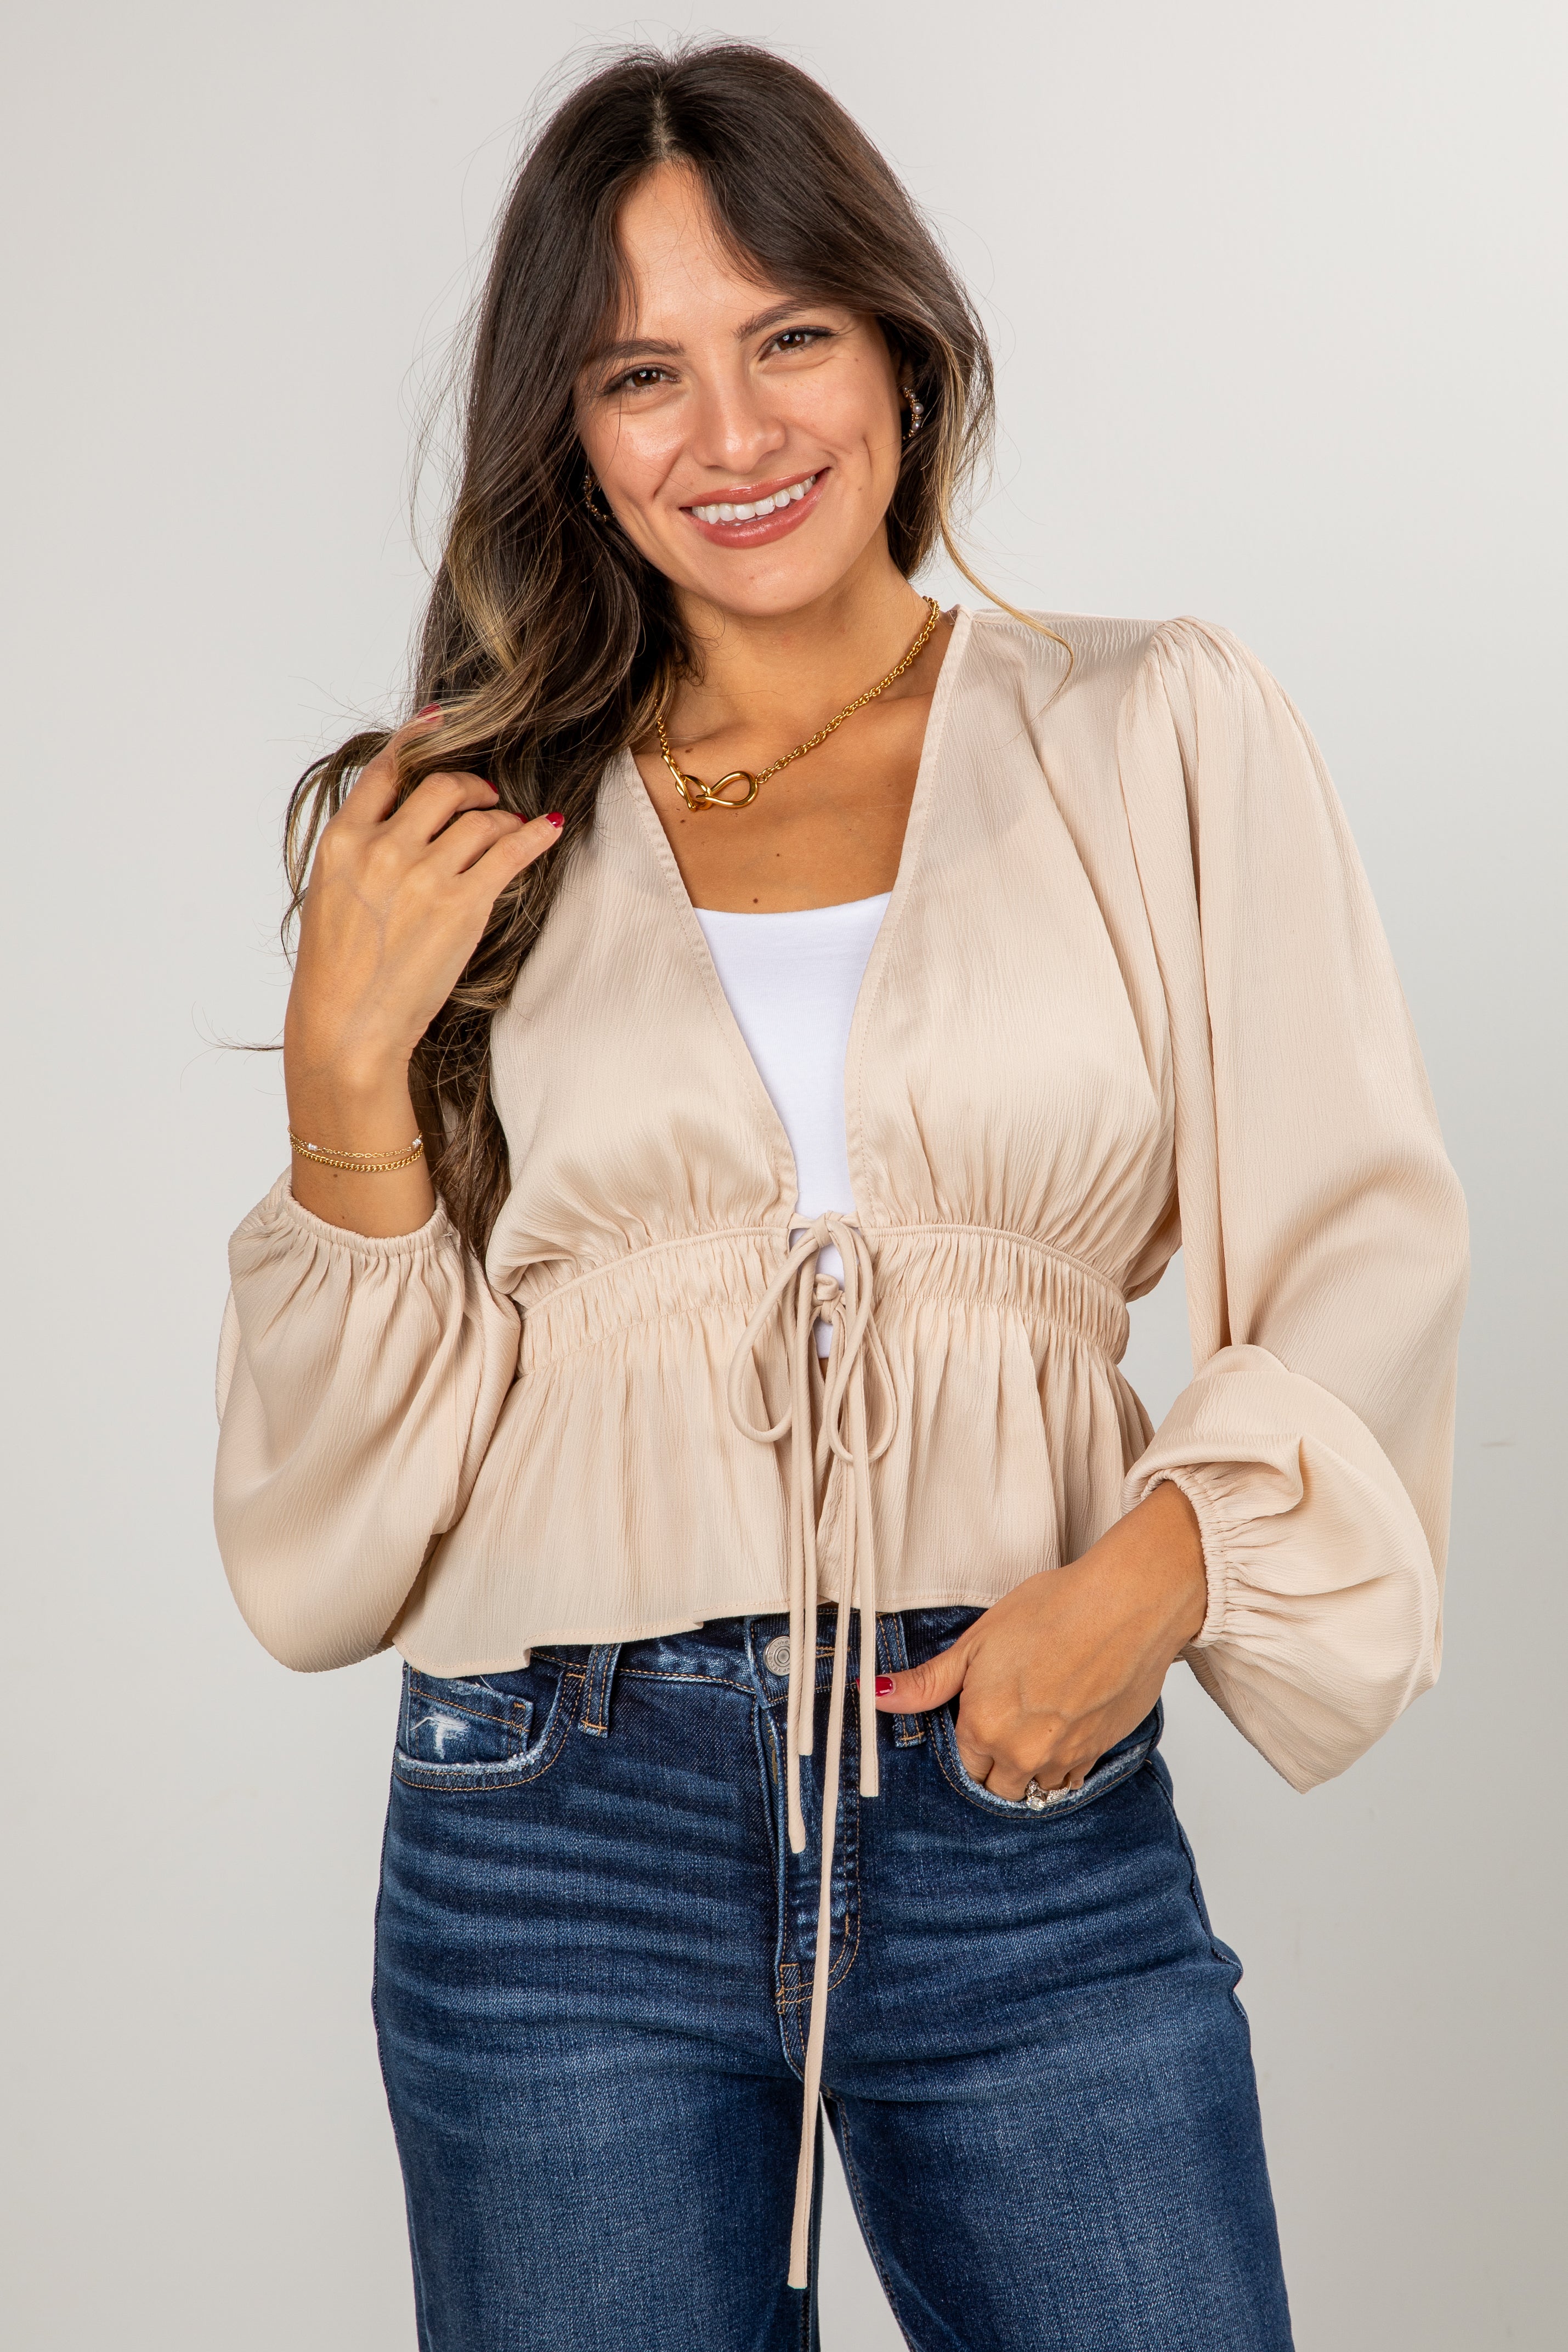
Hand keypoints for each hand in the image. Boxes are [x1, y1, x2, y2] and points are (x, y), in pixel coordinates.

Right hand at [283, 709, 562, 1235]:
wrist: (347, 1027)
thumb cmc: (340, 972)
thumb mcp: (333, 897)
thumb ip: (363, 854)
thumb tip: (401, 827)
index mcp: (342, 841)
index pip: (387, 770)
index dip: (419, 739)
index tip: (442, 721)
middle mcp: (381, 847)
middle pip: (441, 786)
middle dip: (471, 787)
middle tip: (486, 798)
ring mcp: (422, 874)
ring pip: (479, 818)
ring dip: (501, 818)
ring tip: (509, 828)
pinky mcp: (461, 903)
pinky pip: (509, 851)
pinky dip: (534, 835)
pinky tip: (549, 828)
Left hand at [873, 1482, 1207, 1797]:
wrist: (1126, 1605)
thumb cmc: (1053, 1611)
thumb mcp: (978, 1641)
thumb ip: (928, 1681)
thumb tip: (873, 1693)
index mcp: (984, 1726)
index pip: (963, 1765)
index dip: (969, 1739)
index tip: (979, 1716)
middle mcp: (1022, 1754)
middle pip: (997, 1785)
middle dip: (994, 1762)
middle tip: (1007, 1720)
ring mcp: (1064, 1758)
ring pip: (1034, 1788)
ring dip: (1028, 1769)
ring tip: (1036, 1726)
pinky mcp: (1100, 1753)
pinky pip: (1070, 1780)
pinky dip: (1062, 1767)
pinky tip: (1064, 1730)